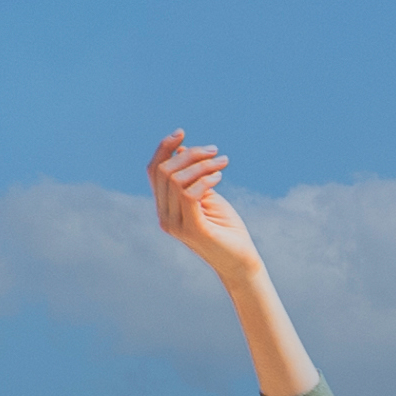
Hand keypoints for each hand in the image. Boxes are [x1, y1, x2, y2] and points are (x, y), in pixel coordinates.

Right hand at [149, 131, 266, 288]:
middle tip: (215, 152)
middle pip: (164, 171)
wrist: (241, 262)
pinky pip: (189, 194)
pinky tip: (219, 176)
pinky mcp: (192, 229)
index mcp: (165, 206)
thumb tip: (182, 149)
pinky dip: (204, 179)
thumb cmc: (226, 229)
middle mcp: (164, 215)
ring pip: (176, 180)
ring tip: (222, 163)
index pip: (153, 171)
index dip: (163, 148)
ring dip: (201, 165)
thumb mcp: (207, 196)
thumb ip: (193, 177)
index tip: (181, 132)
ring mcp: (175, 224)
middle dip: (190, 154)